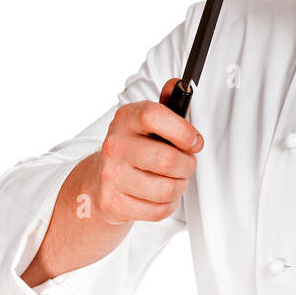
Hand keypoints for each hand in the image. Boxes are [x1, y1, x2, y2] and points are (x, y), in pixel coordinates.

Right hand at [89, 78, 202, 224]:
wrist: (100, 180)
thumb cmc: (135, 146)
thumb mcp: (148, 121)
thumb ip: (168, 103)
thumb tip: (179, 84)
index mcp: (126, 119)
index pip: (154, 116)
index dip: (182, 130)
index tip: (195, 141)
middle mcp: (115, 145)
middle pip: (167, 160)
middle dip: (187, 165)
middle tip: (186, 164)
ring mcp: (111, 175)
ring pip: (167, 188)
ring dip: (179, 186)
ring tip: (173, 179)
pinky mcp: (112, 203)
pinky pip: (158, 210)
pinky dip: (168, 205)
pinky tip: (160, 195)